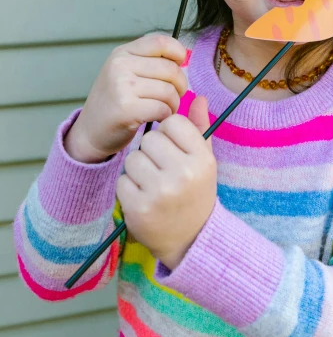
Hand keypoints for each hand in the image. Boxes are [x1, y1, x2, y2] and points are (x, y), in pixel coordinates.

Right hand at [64, 33, 188, 163]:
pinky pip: (162, 108)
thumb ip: (150, 61)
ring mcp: (122, 86)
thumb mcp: (125, 72)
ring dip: (174, 104)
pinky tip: (158, 118)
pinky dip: (166, 116)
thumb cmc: (115, 102)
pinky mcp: (126, 108)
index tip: (180, 65)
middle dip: (180, 86)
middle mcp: (120, 66)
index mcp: (122, 53)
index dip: (178, 53)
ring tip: (165, 109)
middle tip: (173, 97)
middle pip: (170, 69)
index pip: (161, 42)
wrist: (89, 132)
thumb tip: (184, 55)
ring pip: (169, 91)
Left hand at [115, 95, 216, 270]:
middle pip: (150, 138)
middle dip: (152, 151)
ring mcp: (160, 192)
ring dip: (138, 169)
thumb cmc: (196, 192)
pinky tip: (144, 198)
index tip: (174, 149)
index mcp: (202, 158)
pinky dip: (129, 188)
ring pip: (133, 158)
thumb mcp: (205, 161)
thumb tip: (198, 97)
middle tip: (162, 169)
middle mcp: (183, 174)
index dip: (169, 134)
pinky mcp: (138, 208)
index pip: (173, 122)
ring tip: (153, 184)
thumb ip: (200, 128)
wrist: (190, 239)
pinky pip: (122, 180)